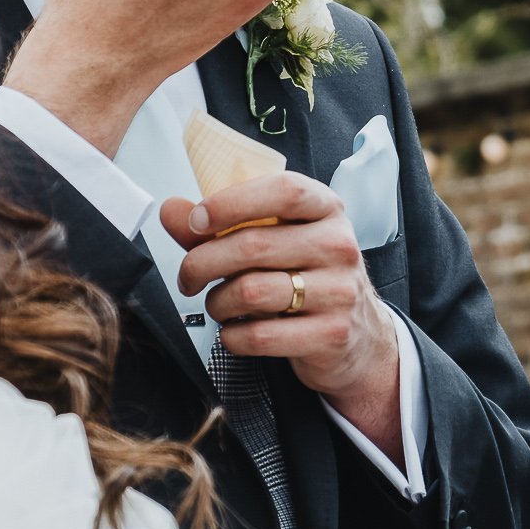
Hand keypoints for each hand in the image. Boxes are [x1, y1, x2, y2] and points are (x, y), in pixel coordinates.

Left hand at [162, 173, 402, 460]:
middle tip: (188, 276)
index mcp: (326, 208)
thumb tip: (172, 210)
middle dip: (202, 263)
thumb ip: (222, 224)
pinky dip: (233, 337)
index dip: (231, 203)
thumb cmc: (306, 276)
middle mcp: (338, 245)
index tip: (196, 220)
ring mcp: (340, 290)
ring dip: (217, 302)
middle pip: (254, 245)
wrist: (357, 336)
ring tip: (217, 304)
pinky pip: (261, 335)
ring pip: (252, 292)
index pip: (282, 191)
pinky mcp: (332, 333)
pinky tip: (235, 331)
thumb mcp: (274, 239)